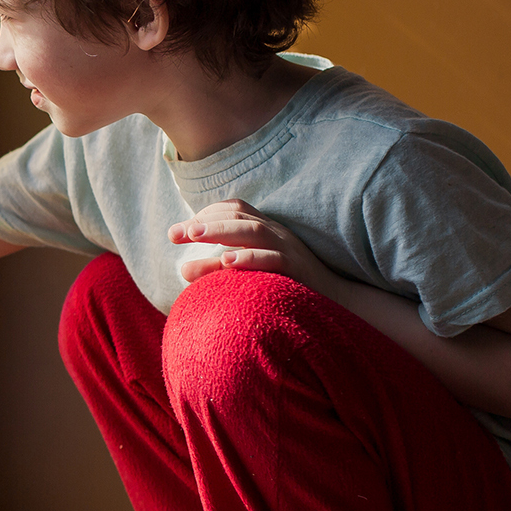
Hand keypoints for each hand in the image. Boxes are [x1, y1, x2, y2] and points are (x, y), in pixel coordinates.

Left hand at [168, 199, 343, 300]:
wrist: (336, 300)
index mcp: (265, 228)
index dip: (204, 214)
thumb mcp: (253, 270)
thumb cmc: (287, 286)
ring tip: (193, 236)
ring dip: (220, 232)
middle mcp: (276, 233)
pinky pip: (272, 258)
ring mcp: (287, 248)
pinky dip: (249, 257)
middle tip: (175, 233)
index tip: (176, 231)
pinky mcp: (297, 269)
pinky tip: (227, 262)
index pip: (233, 209)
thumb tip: (184, 270)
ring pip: (252, 232)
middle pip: (237, 217)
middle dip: (203, 223)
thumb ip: (222, 265)